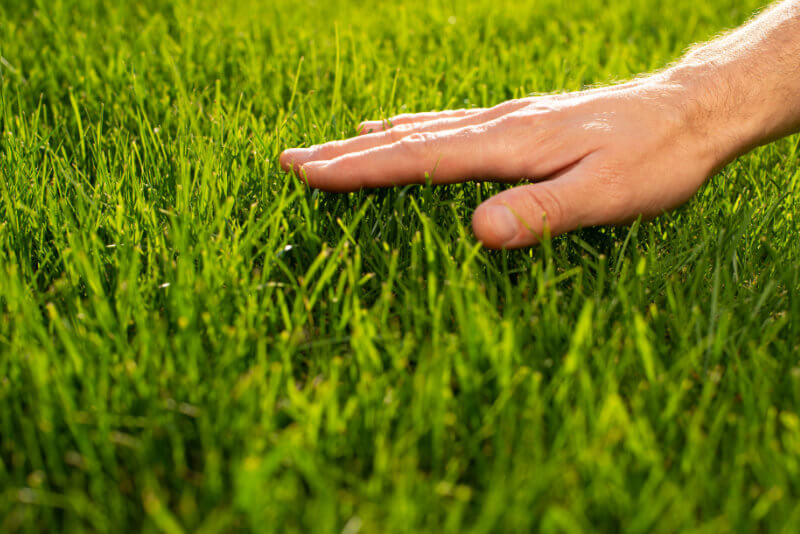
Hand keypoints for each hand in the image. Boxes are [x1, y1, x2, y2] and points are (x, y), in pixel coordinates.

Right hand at [280, 76, 726, 248]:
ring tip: (327, 146)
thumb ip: (540, 213)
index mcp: (507, 145)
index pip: (416, 159)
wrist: (689, 112)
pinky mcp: (519, 123)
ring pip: (421, 129)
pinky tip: (398, 129)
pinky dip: (409, 129)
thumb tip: (476, 233)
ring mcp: (506, 120)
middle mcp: (497, 126)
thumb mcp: (606, 194)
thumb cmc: (652, 158)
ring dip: (368, 141)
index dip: (359, 170)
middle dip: (344, 153)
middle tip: (288, 160)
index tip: (306, 174)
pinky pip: (448, 125)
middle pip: (405, 139)